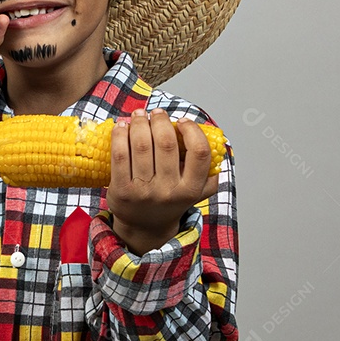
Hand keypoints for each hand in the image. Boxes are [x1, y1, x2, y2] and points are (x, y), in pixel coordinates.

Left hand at [107, 108, 219, 254]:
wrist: (144, 228)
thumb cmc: (170, 201)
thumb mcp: (196, 193)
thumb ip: (209, 173)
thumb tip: (219, 145)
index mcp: (190, 189)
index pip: (199, 153)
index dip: (192, 131)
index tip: (183, 121)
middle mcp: (168, 191)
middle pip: (166, 143)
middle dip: (160, 120)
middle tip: (157, 112)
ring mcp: (143, 191)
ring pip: (141, 145)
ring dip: (139, 123)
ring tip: (139, 115)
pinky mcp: (121, 190)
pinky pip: (120, 155)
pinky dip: (120, 135)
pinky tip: (122, 126)